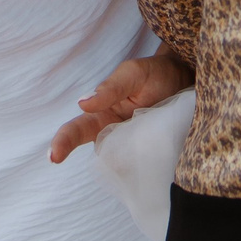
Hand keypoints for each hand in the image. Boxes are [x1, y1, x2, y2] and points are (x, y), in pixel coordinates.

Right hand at [49, 50, 196, 162]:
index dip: (63, 143)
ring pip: (123, 164)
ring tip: (146, 140)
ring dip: (128, 161)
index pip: (77, 131)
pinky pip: (146, 166)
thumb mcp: (132, 74)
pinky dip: (146, 167)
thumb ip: (110, 88)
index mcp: (102, 115)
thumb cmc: (154, 74)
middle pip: (100, 153)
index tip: (53, 156)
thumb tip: (82, 103)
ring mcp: (134, 147)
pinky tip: (152, 165)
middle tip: (87, 167)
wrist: (187, 79)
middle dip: (102, 162)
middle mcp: (114, 135)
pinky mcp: (155, 154)